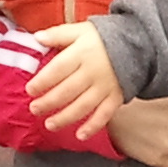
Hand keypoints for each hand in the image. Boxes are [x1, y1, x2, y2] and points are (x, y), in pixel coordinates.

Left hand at [27, 20, 126, 138]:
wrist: (137, 45)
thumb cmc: (103, 38)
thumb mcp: (81, 30)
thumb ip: (58, 34)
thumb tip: (37, 38)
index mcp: (81, 53)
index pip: (58, 69)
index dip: (43, 81)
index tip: (30, 90)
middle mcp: (92, 72)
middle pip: (67, 90)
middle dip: (49, 102)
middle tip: (35, 109)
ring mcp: (105, 87)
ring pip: (83, 106)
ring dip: (65, 118)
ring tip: (49, 124)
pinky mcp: (116, 98)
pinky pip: (104, 115)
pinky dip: (93, 127)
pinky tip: (80, 136)